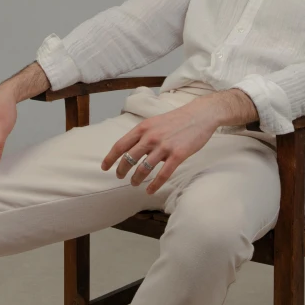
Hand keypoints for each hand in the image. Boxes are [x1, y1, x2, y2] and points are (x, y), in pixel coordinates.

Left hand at [101, 97, 218, 194]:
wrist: (200, 114)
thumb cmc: (178, 119)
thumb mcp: (156, 121)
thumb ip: (143, 133)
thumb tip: (132, 148)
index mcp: (144, 128)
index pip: (120, 145)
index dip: (110, 158)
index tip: (104, 167)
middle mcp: (151, 137)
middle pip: (128, 159)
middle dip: (121, 171)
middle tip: (120, 176)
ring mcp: (164, 147)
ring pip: (143, 169)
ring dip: (136, 179)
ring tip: (135, 183)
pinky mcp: (177, 155)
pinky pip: (162, 175)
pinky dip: (154, 185)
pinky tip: (149, 190)